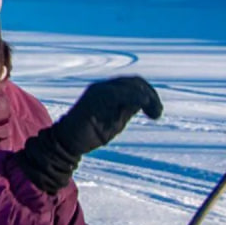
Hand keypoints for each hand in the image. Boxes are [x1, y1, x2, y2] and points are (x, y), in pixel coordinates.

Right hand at [16, 76, 162, 192]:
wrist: (67, 142)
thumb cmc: (91, 133)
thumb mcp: (116, 120)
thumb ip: (128, 110)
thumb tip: (145, 102)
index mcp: (108, 91)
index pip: (134, 84)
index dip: (150, 94)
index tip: (157, 112)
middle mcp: (103, 87)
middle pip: (134, 82)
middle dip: (151, 95)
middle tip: (158, 113)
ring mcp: (97, 91)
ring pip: (127, 86)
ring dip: (146, 96)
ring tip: (154, 111)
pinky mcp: (93, 99)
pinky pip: (116, 93)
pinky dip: (133, 96)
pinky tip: (143, 103)